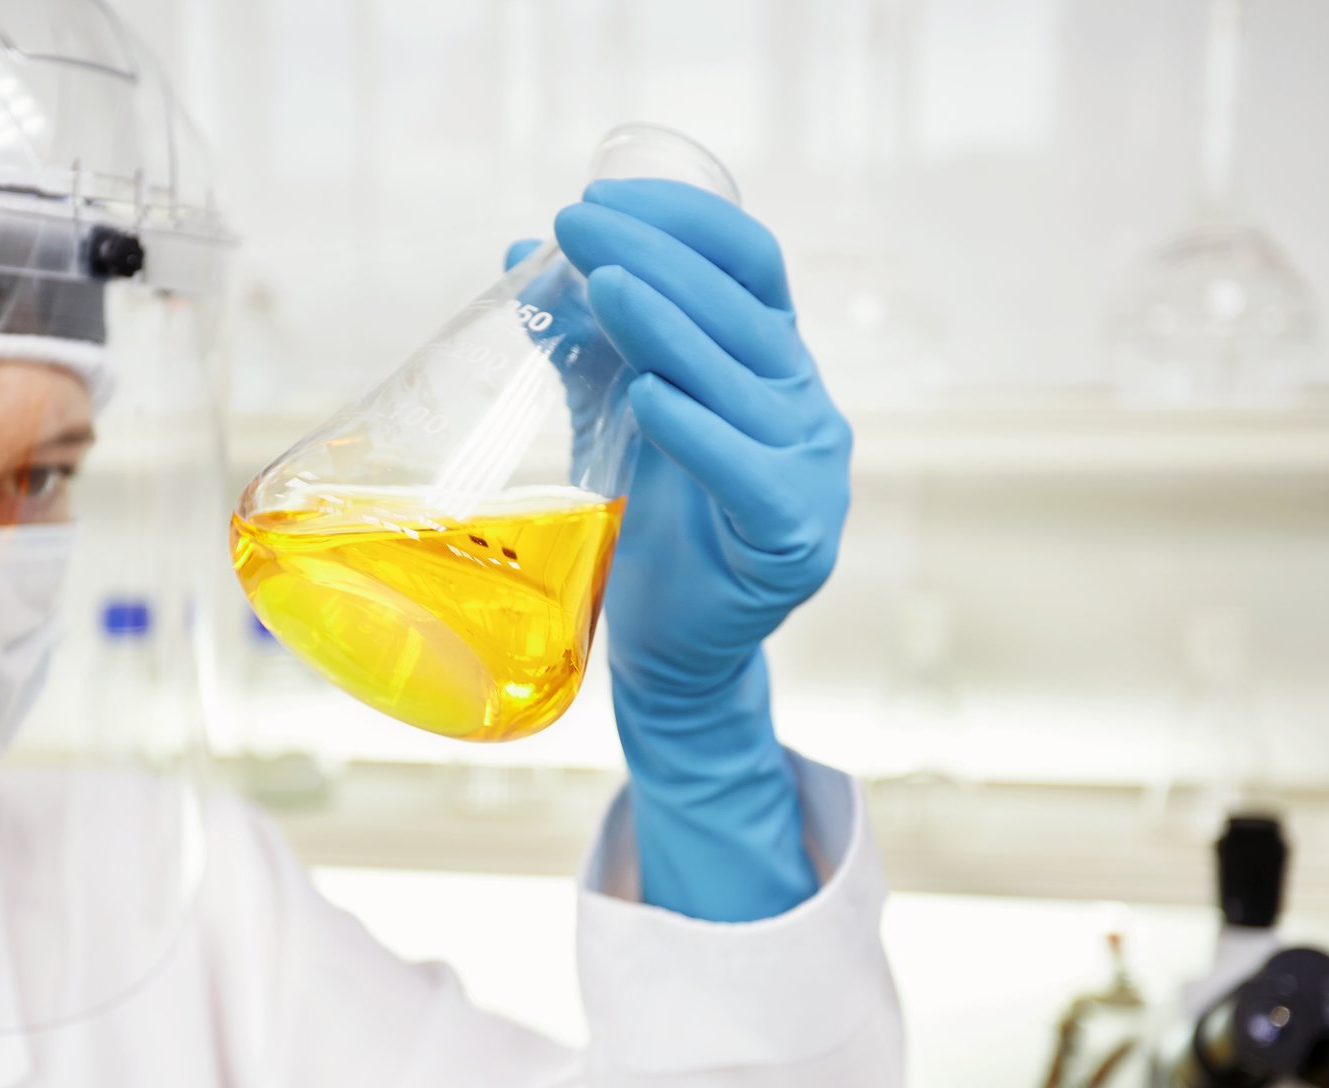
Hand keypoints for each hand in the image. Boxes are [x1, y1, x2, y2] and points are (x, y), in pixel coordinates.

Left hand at [509, 181, 849, 919]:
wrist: (674, 647)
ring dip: (671, 329)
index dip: (683, 219)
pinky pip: (749, 474)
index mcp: (770, 362)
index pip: (748, 263)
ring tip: (607, 289)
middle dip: (656, 259)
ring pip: (744, 383)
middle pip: (741, 310)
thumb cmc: (651, 525)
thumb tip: (518, 251)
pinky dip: (699, 433)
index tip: (596, 198)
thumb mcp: (613, 417)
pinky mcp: (794, 537)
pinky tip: (651, 399)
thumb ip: (582, 344)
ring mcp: (810, 470)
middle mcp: (803, 404)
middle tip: (576, 228)